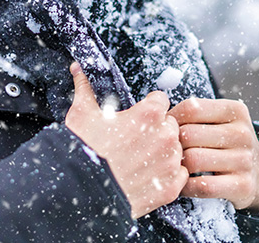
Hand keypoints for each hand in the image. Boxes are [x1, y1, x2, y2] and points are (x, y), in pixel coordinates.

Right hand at [65, 63, 188, 218]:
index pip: (161, 100)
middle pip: (170, 125)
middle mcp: (166, 135)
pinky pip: (179, 174)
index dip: (148, 107)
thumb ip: (86, 87)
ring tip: (140, 161)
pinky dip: (167, 176)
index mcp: (149, 114)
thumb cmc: (83, 151)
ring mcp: (170, 162)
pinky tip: (149, 177)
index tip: (138, 116)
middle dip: (157, 130)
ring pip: (176, 149)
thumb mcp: (81, 114)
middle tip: (137, 140)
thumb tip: (79, 68)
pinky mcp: (170, 187)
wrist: (80, 192)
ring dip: (163, 152)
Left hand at [168, 98, 258, 212]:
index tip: (166, 128)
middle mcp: (242, 133)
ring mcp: (244, 160)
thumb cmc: (226, 142)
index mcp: (235, 110)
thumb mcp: (219, 120)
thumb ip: (195, 113)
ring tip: (175, 166)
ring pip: (193, 160)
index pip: (191, 108)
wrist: (258, 173)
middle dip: (173, 144)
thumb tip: (158, 114)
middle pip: (189, 135)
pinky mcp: (243, 186)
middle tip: (167, 151)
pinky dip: (186, 186)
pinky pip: (202, 186)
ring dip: (178, 166)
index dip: (171, 118)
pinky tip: (183, 183)